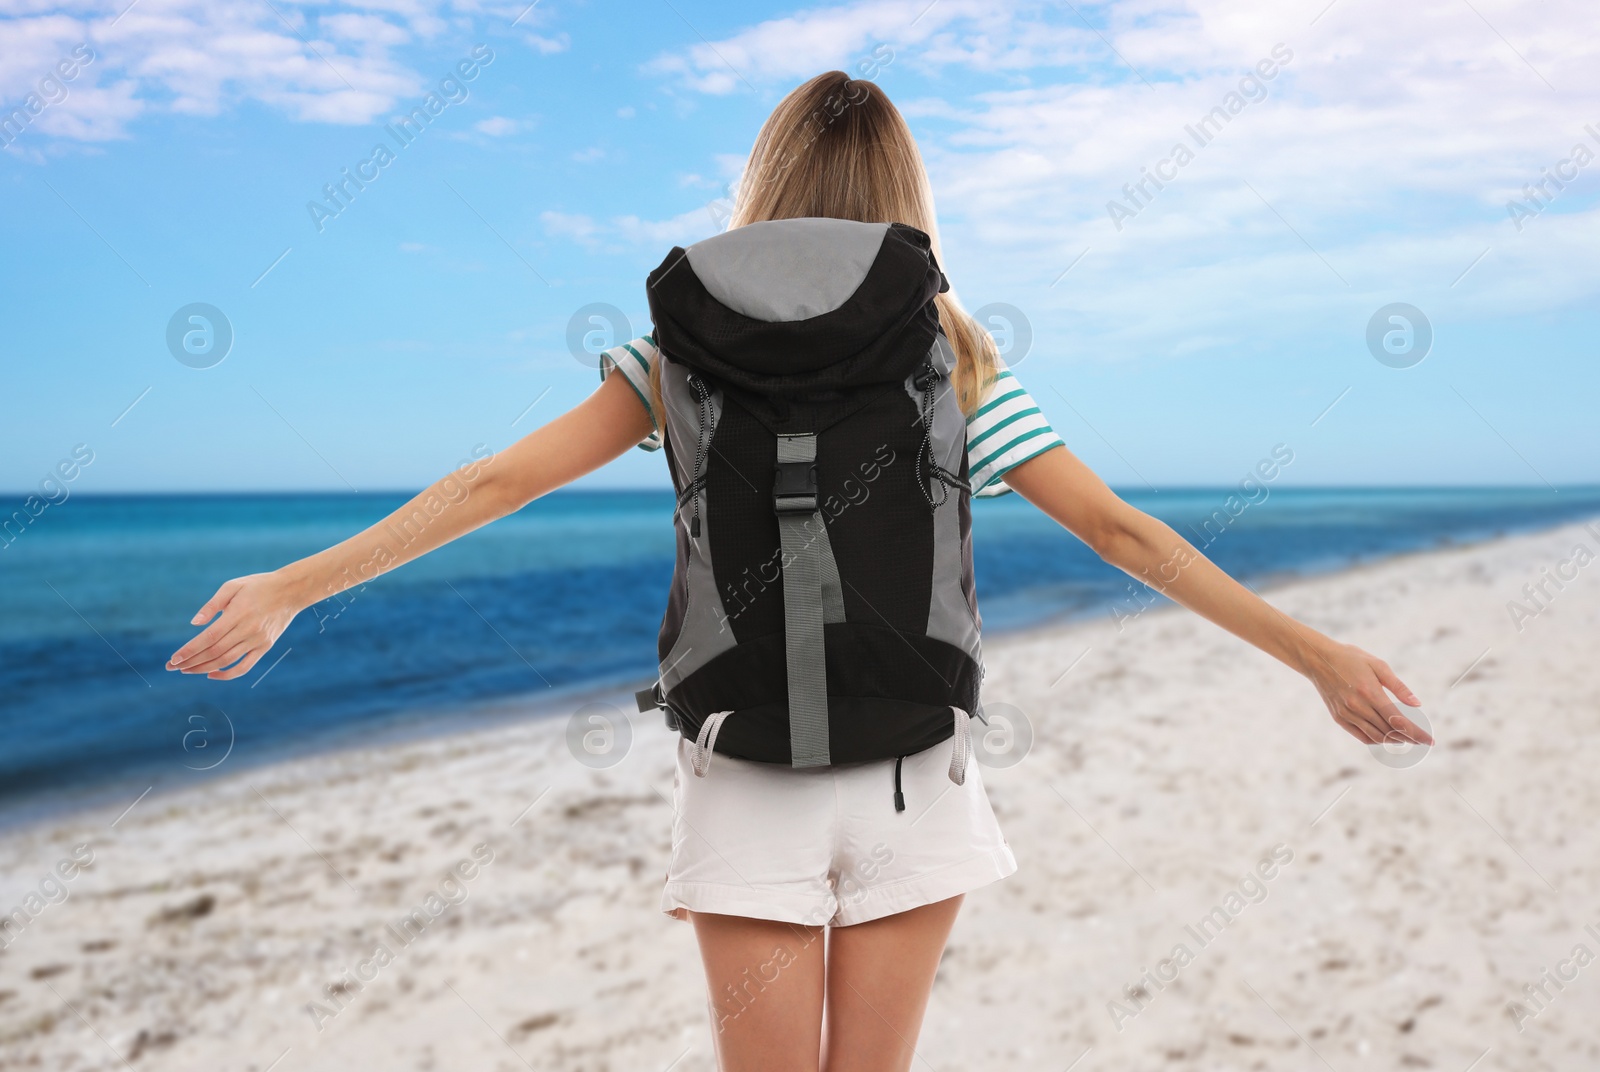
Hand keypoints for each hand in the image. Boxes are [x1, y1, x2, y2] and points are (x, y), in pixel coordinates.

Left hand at [166, 572, 302, 680]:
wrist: (291, 591)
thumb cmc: (258, 586)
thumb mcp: (233, 586)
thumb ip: (212, 605)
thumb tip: (194, 624)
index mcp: (238, 613)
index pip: (209, 637)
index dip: (190, 650)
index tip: (173, 659)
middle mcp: (248, 629)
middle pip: (215, 652)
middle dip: (191, 661)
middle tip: (172, 667)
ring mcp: (258, 640)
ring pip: (227, 661)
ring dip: (204, 668)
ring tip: (187, 670)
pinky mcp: (265, 647)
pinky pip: (245, 666)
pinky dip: (227, 674)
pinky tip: (211, 674)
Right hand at [1302, 641, 1431, 746]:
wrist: (1317, 659)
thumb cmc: (1350, 658)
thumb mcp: (1378, 665)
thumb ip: (1398, 686)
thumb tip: (1417, 704)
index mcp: (1370, 692)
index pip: (1399, 721)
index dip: (1416, 733)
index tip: (1430, 741)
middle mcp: (1358, 707)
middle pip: (1390, 731)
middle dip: (1409, 738)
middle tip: (1421, 739)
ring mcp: (1347, 714)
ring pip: (1376, 737)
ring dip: (1394, 740)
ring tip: (1406, 739)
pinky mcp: (1339, 718)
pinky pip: (1361, 736)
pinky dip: (1376, 740)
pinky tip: (1386, 736)